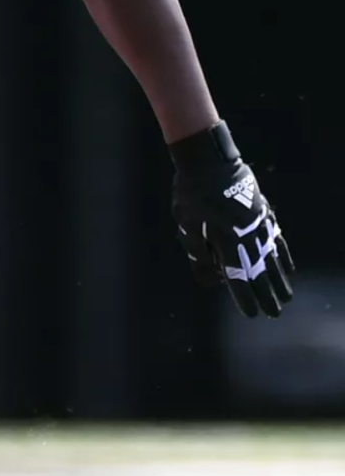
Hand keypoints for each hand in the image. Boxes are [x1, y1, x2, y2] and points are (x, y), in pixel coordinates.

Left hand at [170, 120, 293, 317]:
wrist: (209, 161)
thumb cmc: (191, 194)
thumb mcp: (187, 225)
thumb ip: (198, 254)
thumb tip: (210, 280)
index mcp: (226, 239)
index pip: (237, 276)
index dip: (244, 297)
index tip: (252, 314)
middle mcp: (247, 233)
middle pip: (260, 270)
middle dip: (267, 294)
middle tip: (274, 314)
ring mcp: (258, 222)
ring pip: (272, 257)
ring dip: (279, 279)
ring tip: (287, 298)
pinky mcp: (263, 212)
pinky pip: (276, 238)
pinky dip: (283, 255)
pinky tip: (288, 268)